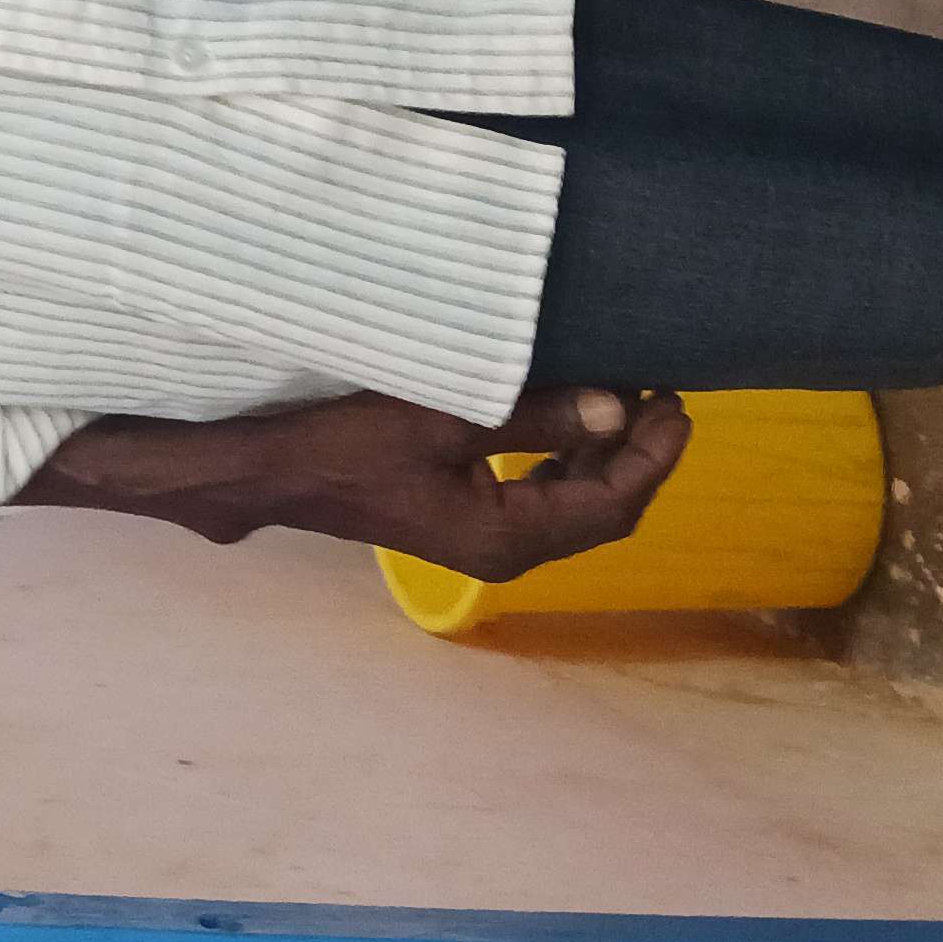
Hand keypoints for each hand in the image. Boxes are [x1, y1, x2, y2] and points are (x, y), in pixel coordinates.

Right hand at [17, 387, 696, 580]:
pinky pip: (536, 493)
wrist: (265, 469)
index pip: (611, 501)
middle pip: (599, 508)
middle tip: (663, 392)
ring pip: (570, 502)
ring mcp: (477, 535)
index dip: (652, 453)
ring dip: (601, 453)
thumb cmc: (345, 443)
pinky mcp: (454, 515)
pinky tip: (564, 418)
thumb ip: (534, 414)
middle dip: (637, 453)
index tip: (677, 400)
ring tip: (625, 396)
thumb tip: (619, 405)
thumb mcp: (442, 417)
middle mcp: (503, 549)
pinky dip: (562, 457)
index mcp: (508, 537)